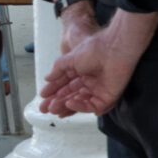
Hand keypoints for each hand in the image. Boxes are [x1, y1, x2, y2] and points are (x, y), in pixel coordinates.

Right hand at [39, 9, 157, 116]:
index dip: (53, 91)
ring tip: (53, 108)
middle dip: (57, 102)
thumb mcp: (70, 59)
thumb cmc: (95, 49)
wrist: (114, 48)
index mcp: (82, 72)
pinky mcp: (108, 96)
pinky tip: (70, 103)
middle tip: (45, 108)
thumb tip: (47, 78)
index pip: (65, 85)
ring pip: (80, 102)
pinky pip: (93, 106)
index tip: (42, 96)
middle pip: (71, 96)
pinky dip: (81, 106)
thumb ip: (58, 69)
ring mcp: (99, 90)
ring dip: (66, 106)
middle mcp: (90, 82)